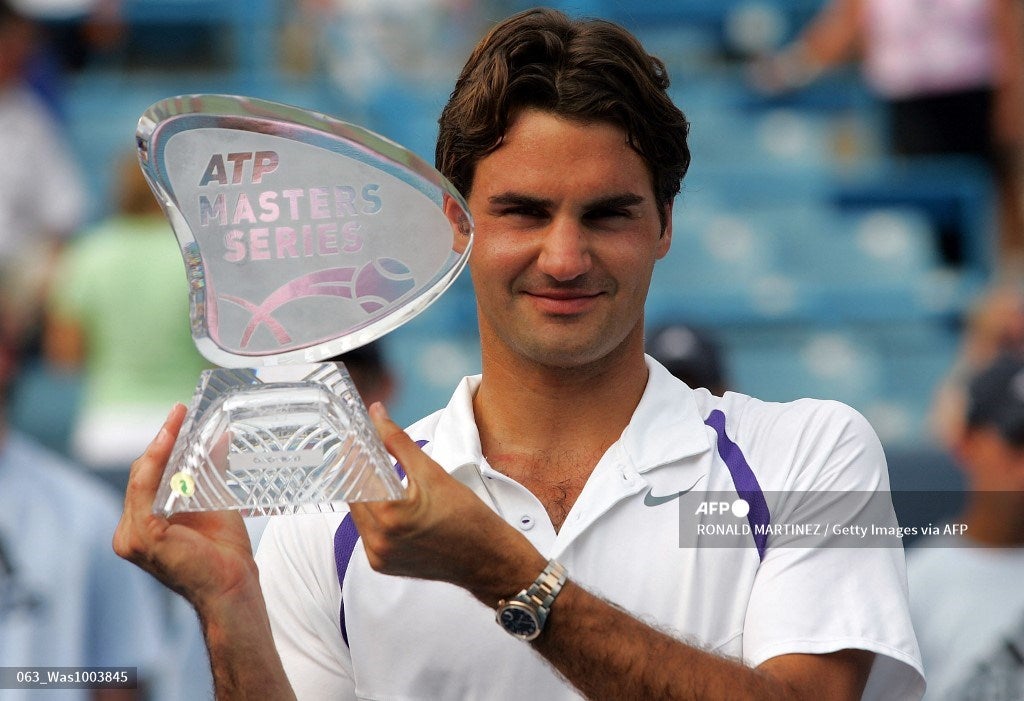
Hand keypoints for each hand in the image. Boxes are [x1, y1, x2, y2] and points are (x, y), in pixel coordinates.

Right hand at [112, 404, 257, 608]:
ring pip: (143, 477)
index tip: (179, 416)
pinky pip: (146, 488)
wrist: (232, 586)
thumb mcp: (214, 501)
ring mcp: (132, 536)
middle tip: (181, 412)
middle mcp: (130, 532)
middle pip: (142, 474)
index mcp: (143, 526)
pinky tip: (171, 440)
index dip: (162, 446)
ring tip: (179, 419)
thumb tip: (219, 437)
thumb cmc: (223, 552)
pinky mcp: (144, 536)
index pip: (147, 477)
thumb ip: (210, 471)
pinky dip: (158, 461)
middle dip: (163, 441)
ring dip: (161, 445)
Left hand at [348, 403, 545, 605]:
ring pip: (359, 515)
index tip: (357, 436)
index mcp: (389, 516)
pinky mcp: (383, 565)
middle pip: (353, 496)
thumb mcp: (432, 472)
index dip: (354, 452)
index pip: (356, 475)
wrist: (487, 556)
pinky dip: (374, 515)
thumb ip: (397, 441)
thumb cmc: (467, 516)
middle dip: (358, 472)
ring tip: (379, 474)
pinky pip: (368, 533)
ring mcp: (379, 557)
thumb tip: (377, 415)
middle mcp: (378, 541)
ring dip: (365, 493)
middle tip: (366, 450)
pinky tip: (388, 501)